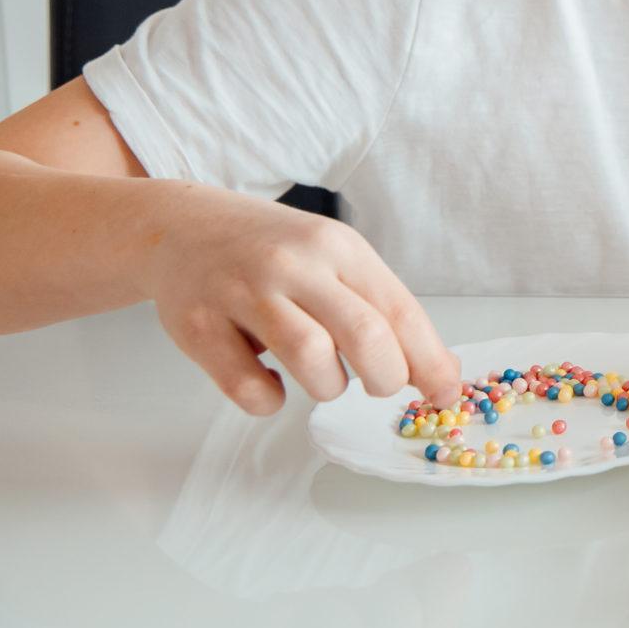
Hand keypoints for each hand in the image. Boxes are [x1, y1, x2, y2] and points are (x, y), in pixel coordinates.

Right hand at [136, 182, 460, 415]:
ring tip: (323, 377)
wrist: (181, 227)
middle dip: (386, 376)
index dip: (428, 359)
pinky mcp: (198, 326)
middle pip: (363, 334)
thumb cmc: (273, 252)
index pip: (398, 309)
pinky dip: (268, 400)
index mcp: (338, 247)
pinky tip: (271, 384)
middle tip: (381, 386)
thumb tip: (438, 373)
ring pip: (310, 357)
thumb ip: (381, 309)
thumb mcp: (333, 259)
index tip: (446, 392)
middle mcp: (293, 264)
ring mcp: (242, 293)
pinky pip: (246, 385)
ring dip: (329, 386)